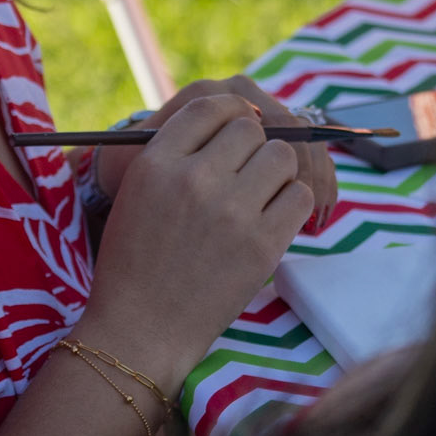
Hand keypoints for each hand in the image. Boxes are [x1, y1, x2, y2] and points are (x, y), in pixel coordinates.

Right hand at [80, 93, 314, 388]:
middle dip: (254, 146)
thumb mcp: (137, 194)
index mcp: (156, 163)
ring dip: (277, 172)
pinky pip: (299, 196)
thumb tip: (239, 120)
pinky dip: (292, 204)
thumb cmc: (136, 261)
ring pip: (282, 157)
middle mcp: (193, 179)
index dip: (232, 113)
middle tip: (246, 174)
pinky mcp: (262, 244)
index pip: (211, 107)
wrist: (142, 328)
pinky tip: (272, 220)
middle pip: (251, 128)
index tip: (239, 128)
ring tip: (260, 197)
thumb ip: (176, 154)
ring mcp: (231, 212)